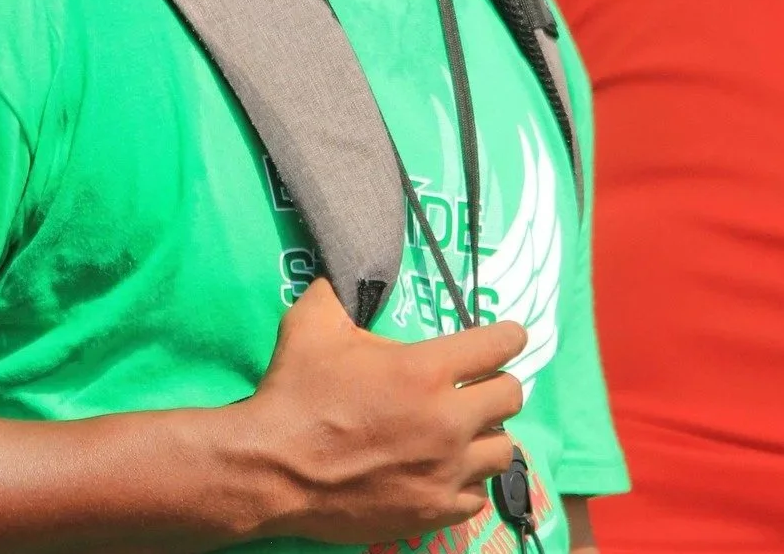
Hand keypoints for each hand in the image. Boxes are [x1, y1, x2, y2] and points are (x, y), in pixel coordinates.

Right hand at [245, 276, 526, 546]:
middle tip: (480, 381)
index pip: (498, 345)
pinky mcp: (433, 512)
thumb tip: (345, 272)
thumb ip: (338, 291)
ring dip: (488, 434)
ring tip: (467, 428)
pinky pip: (478, 496)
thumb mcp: (312, 322)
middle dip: (499, 382)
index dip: (509, 335)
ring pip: (503, 450)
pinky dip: (468, 480)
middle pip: (511, 396)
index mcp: (425, 370)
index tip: (510, 335)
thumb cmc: (296, 391)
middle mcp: (447, 420)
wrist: (272, 469)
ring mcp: (444, 472)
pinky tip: (447, 470)